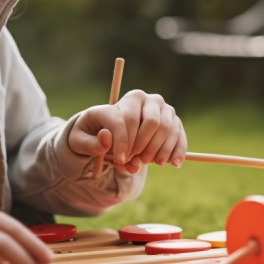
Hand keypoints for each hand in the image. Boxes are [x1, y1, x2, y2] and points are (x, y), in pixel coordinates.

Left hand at [68, 89, 187, 172]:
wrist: (116, 133)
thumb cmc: (96, 134)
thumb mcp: (83, 140)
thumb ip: (91, 143)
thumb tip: (106, 137)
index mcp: (128, 99)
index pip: (128, 118)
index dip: (123, 141)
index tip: (119, 160)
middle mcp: (149, 100)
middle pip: (152, 122)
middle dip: (142, 145)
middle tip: (134, 161)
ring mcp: (165, 110)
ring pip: (167, 129)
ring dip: (159, 150)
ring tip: (148, 163)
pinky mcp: (175, 122)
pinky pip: (179, 136)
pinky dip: (178, 150)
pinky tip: (174, 164)